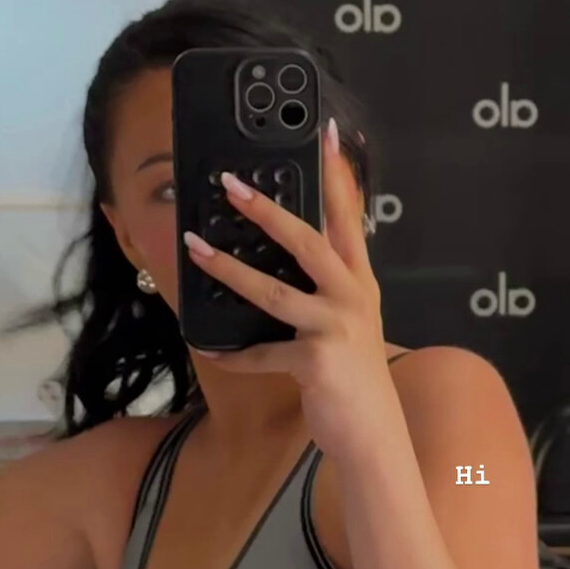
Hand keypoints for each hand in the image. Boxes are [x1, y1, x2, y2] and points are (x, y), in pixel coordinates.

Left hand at [183, 117, 394, 458]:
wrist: (374, 435)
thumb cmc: (356, 377)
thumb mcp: (352, 322)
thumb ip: (328, 288)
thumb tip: (290, 257)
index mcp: (360, 282)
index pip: (349, 218)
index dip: (338, 175)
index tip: (325, 133)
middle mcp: (352, 297)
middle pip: (307, 242)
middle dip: (266, 211)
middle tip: (231, 184)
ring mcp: (335, 328)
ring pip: (273, 290)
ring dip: (228, 269)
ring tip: (195, 248)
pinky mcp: (316, 361)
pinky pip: (260, 353)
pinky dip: (232, 354)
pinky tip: (208, 347)